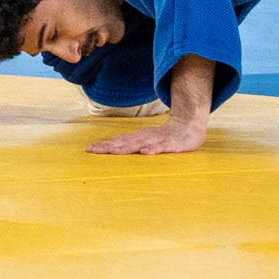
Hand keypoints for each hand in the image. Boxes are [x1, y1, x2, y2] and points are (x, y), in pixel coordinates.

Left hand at [86, 117, 206, 154]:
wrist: (189, 125)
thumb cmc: (166, 136)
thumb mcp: (147, 140)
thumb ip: (132, 144)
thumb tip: (112, 148)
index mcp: (139, 137)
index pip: (118, 141)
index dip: (104, 145)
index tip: (89, 149)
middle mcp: (145, 137)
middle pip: (124, 143)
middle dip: (108, 147)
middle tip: (93, 151)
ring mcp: (157, 139)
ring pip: (140, 144)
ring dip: (126, 148)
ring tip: (113, 152)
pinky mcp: (171, 144)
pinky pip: (161, 147)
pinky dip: (153, 149)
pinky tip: (145, 153)